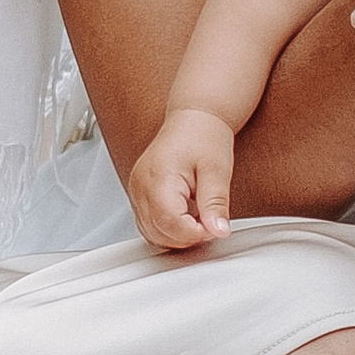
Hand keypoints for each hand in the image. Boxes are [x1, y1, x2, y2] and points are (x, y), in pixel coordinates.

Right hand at [126, 111, 234, 253]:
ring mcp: (136, 191)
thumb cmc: (204, 136)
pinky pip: (149, 225)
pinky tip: (186, 218)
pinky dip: (168, 230)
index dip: (194, 233)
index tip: (213, 227)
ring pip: (151, 233)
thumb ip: (215, 203)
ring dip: (177, 235)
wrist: (193, 119)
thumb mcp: (217, 170)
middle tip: (210, 222)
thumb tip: (218, 230)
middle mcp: (141, 185)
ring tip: (199, 218)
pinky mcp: (139, 195)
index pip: (169, 222)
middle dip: (187, 236)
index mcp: (158, 176)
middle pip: (158, 232)